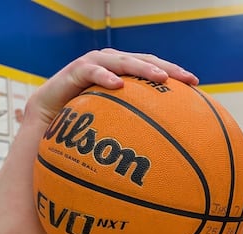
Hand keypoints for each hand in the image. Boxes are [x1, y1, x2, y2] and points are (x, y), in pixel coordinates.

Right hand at [24, 48, 198, 127]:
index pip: (153, 71)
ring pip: (120, 60)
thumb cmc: (83, 137)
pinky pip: (88, 71)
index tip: (198, 84)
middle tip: (185, 78)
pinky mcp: (71, 73)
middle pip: (142, 61)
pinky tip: (117, 84)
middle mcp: (110, 68)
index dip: (175, 74)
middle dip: (165, 67)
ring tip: (159, 77)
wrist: (44, 128)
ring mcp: (91, 67)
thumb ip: (138, 140)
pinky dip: (103, 76)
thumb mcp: (115, 138)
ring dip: (140, 67)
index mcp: (123, 79)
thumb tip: (171, 164)